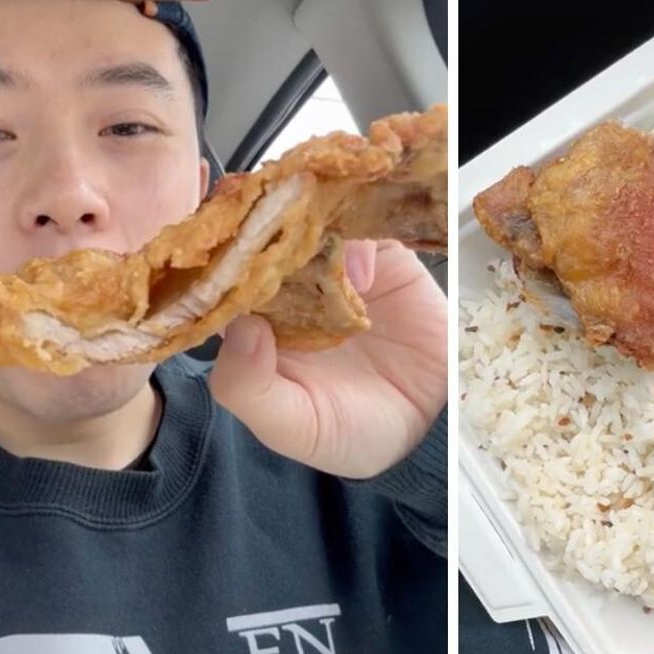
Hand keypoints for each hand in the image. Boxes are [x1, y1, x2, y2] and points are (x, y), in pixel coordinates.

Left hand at [208, 240, 446, 477]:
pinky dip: (359, 245)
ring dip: (314, 235)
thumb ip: (249, 390)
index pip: (226, 278)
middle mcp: (292, 286)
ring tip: (329, 276)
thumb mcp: (292, 427)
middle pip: (267, 237)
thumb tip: (240, 325)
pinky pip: (365, 230)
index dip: (222, 267)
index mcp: (257, 320)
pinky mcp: (384, 257)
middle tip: (273, 249)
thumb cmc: (351, 431)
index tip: (225, 268)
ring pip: (314, 223)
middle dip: (267, 234)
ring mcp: (337, 267)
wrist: (431, 427)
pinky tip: (363, 281)